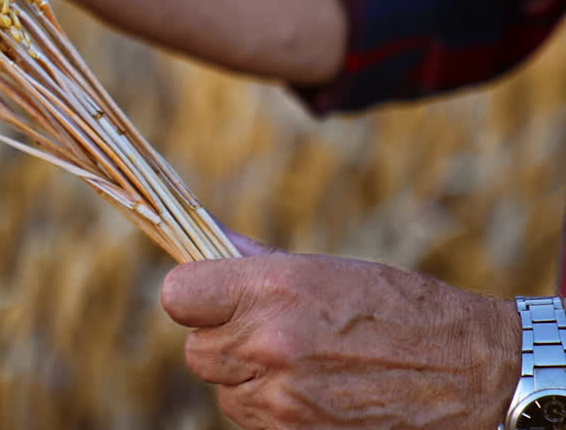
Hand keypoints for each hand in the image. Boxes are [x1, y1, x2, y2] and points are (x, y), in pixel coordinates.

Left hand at [161, 251, 520, 428]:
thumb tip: (208, 237)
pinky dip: (274, 412)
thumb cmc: (400, 310)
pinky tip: (316, 393)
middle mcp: (268, 346)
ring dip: (251, 382)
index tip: (211, 298)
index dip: (194, 297)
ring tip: (305, 365)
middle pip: (197, 351)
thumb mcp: (325, 270)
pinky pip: (254, 423)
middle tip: (268, 334)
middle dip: (225, 343)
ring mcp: (281, 400)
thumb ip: (254, 261)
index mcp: (271, 292)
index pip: (178, 296)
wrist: (470, 372)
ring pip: (225, 393)